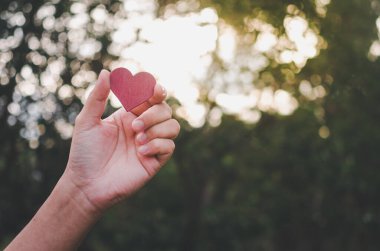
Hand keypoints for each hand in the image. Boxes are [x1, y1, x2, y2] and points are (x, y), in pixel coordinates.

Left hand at [64, 70, 179, 212]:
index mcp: (128, 114)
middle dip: (153, 113)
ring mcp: (151, 143)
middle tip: (134, 125)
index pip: (150, 96)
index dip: (155, 89)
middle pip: (165, 109)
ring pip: (173, 125)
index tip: (153, 89)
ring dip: (157, 128)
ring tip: (137, 139)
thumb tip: (107, 72)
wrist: (87, 185)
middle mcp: (143, 126)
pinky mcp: (156, 160)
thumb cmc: (84, 153)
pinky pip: (170, 146)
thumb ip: (97, 97)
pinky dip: (157, 144)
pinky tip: (140, 152)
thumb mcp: (86, 121)